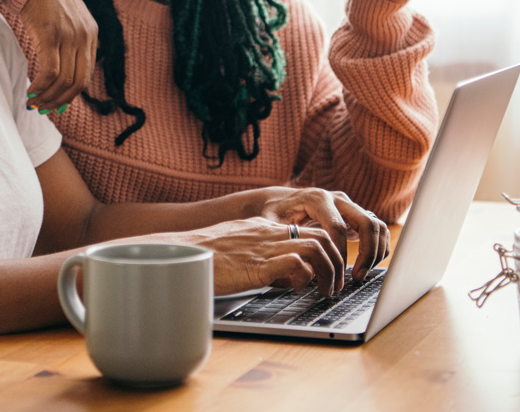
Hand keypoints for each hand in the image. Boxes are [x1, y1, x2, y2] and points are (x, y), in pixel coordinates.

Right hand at [21, 0, 97, 110]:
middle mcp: (84, 35)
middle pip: (78, 82)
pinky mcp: (51, 34)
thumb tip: (59, 71)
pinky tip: (30, 90)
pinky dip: (40, 86)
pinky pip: (50, 71)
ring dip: (48, 97)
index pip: (86, 74)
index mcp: (91, 33)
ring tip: (34, 102)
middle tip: (43, 108)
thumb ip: (69, 40)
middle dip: (60, 101)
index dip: (70, 94)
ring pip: (64, 80)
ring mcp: (69, 34)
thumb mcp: (65, 18)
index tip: (55, 103)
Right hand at [182, 217, 348, 296]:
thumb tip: (273, 268)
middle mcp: (269, 234)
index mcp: (263, 228)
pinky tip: (299, 289)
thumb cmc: (204, 254)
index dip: (326, 251)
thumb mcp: (236, 245)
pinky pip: (297, 264)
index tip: (329, 268)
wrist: (183, 252)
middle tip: (335, 284)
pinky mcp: (259, 265)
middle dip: (336, 261)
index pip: (307, 231)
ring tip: (327, 291)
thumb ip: (256, 250)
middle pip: (321, 237)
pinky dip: (306, 277)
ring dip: (329, 271)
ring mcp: (265, 248)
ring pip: (317, 248)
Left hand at [253, 187, 389, 285]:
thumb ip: (281, 236)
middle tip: (357, 277)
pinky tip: (367, 265)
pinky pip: (377, 229)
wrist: (283, 201)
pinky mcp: (355, 214)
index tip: (337, 275)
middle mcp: (337, 199)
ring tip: (361, 274)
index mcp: (317, 199)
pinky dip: (379, 247)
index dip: (340, 253)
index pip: (338, 227)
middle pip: (365, 222)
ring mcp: (349, 205)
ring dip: (375, 252)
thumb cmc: (276, 214)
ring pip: (376, 225)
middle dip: (366, 253)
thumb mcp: (271, 222)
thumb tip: (294, 260)